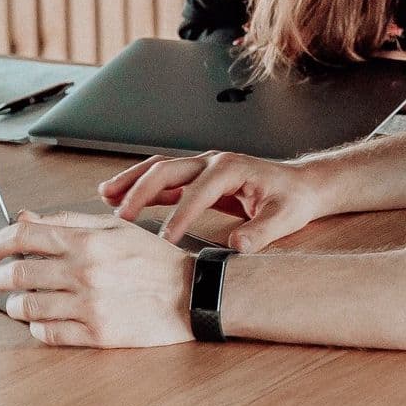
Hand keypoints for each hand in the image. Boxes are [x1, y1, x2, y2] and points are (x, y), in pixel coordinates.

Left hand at [0, 210, 191, 347]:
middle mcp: (84, 272)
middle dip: (0, 277)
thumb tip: (24, 218)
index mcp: (87, 241)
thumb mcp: (114, 227)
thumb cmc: (154, 259)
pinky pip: (50, 334)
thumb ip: (66, 222)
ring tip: (16, 303)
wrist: (190, 294)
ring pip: (28, 307)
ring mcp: (89, 306)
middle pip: (19, 273)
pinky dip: (36, 327)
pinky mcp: (97, 335)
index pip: (23, 235)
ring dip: (14, 306)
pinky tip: (39, 321)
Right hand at [99, 150, 327, 251]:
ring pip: (159, 169)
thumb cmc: (292, 199)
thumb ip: (262, 231)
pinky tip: (123, 199)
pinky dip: (142, 187)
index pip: (197, 191)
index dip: (179, 214)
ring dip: (132, 181)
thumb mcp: (284, 218)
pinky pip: (164, 180)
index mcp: (231, 167)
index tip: (164, 239)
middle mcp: (212, 161)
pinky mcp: (198, 177)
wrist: (300, 185)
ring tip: (105, 196)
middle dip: (140, 190)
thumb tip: (238, 245)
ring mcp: (203, 166)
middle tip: (119, 215)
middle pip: (167, 170)